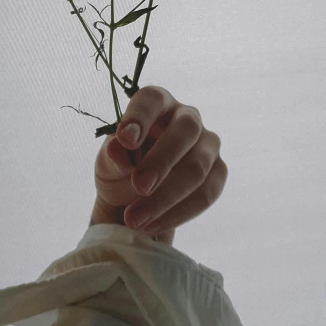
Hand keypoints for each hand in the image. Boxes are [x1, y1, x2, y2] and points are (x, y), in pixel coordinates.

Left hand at [91, 85, 227, 243]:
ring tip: (135, 219)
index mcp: (157, 104)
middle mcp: (187, 117)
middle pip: (186, 129)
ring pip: (198, 166)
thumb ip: (112, 154)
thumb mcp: (107, 163)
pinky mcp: (218, 172)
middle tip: (139, 186)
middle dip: (162, 160)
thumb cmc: (122, 170)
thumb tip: (118, 148)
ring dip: (166, 196)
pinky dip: (178, 213)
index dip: (140, 116)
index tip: (125, 140)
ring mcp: (207, 144)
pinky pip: (207, 193)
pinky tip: (152, 225)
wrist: (135, 202)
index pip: (152, 99)